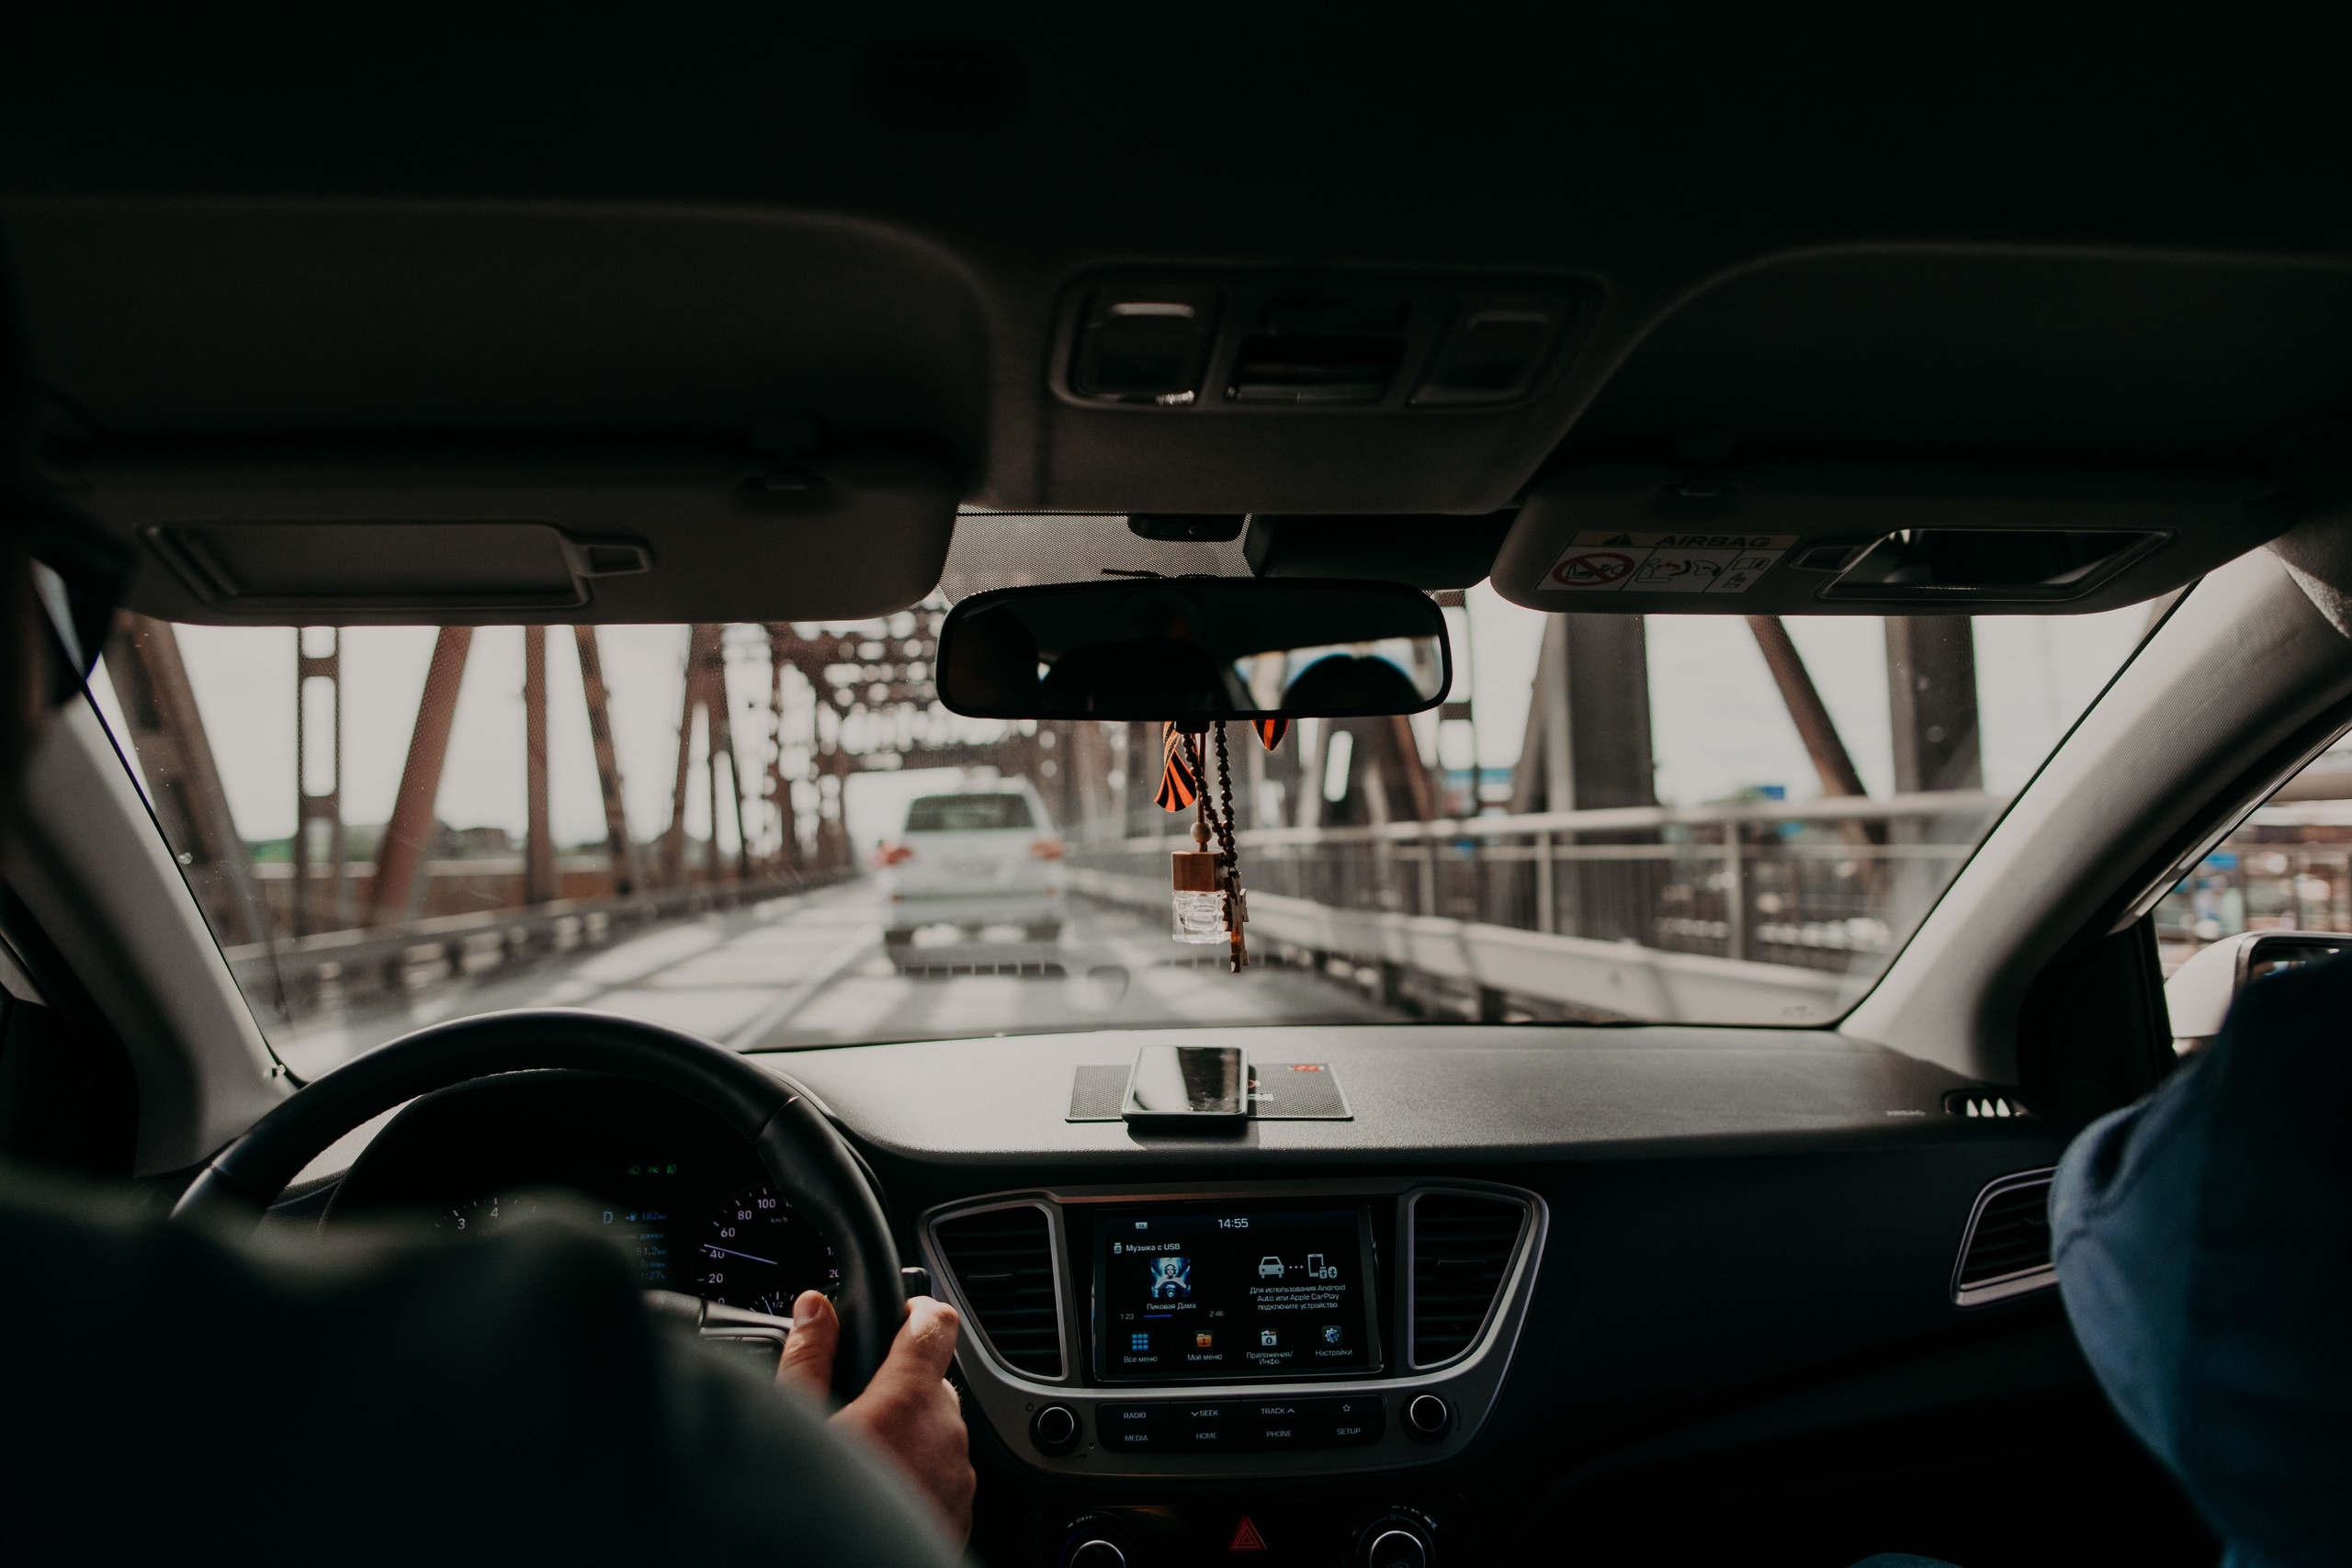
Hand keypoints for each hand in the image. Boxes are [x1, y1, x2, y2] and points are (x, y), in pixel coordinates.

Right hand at [778, 1290, 974, 1542]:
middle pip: (932, 1383)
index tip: (895, 1316)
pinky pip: (945, 1476)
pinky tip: (875, 1495)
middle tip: (849, 1411)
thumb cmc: (817, 1514)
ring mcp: (959, 1479)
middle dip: (896, 1387)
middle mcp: (946, 1434)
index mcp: (908, 1400)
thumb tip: (815, 1309)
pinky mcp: (961, 1514)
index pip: (935, 1323)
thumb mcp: (796, 1427)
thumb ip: (809, 1359)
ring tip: (856, 1463)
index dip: (914, 1312)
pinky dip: (917, 1475)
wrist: (849, 1567)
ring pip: (938, 1433)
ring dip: (907, 1435)